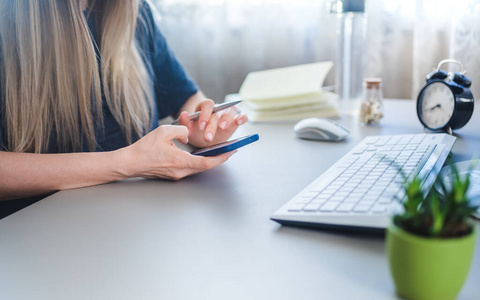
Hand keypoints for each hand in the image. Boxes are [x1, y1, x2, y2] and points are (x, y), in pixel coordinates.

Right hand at [121, 125, 235, 179]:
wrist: (130, 163)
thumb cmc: (144, 148)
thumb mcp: (164, 131)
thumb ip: (181, 130)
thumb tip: (187, 135)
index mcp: (180, 161)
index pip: (206, 162)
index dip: (221, 158)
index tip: (231, 152)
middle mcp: (180, 171)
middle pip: (204, 167)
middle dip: (218, 158)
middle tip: (228, 150)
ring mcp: (176, 175)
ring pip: (197, 168)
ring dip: (208, 160)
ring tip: (217, 151)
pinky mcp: (172, 175)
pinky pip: (189, 168)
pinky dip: (197, 161)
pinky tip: (200, 154)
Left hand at [176, 99, 247, 147]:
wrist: (204, 140)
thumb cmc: (196, 132)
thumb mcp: (188, 129)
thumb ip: (184, 122)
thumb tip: (184, 114)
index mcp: (205, 108)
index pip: (207, 105)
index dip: (204, 114)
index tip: (200, 126)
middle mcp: (217, 109)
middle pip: (218, 111)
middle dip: (212, 125)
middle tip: (208, 137)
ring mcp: (227, 114)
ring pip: (231, 110)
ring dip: (227, 118)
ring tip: (222, 128)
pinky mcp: (235, 122)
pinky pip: (242, 116)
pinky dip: (242, 117)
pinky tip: (239, 122)